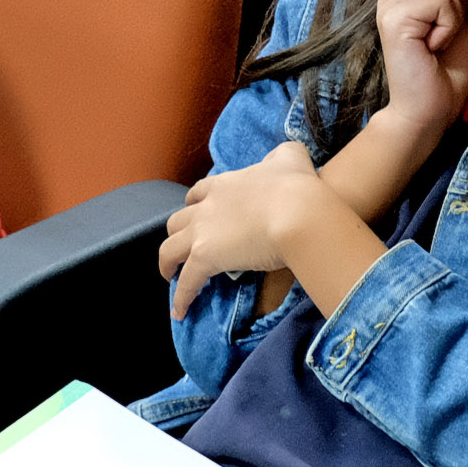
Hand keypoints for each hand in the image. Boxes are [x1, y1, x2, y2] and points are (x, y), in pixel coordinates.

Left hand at [160, 142, 325, 318]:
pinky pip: (186, 282)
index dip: (196, 205)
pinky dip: (182, 297)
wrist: (298, 211)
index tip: (200, 214)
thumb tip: (285, 156)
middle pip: (177, 221)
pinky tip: (180, 311)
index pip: (198, 193)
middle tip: (187, 247)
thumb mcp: (291, 157)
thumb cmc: (297, 186)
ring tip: (172, 276)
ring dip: (168, 263)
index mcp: (224, 184)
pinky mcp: (204, 258)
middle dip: (178, 234)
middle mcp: (206, 206)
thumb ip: (283, 155)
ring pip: (169, 249)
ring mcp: (202, 232)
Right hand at [376, 0, 467, 136]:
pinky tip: (433, 45)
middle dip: (461, 4)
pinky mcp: (394, 15)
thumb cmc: (451, 70)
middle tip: (447, 37)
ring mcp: (391, 2)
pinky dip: (448, 24)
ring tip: (439, 42)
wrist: (431, 110)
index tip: (456, 25)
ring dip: (455, 17)